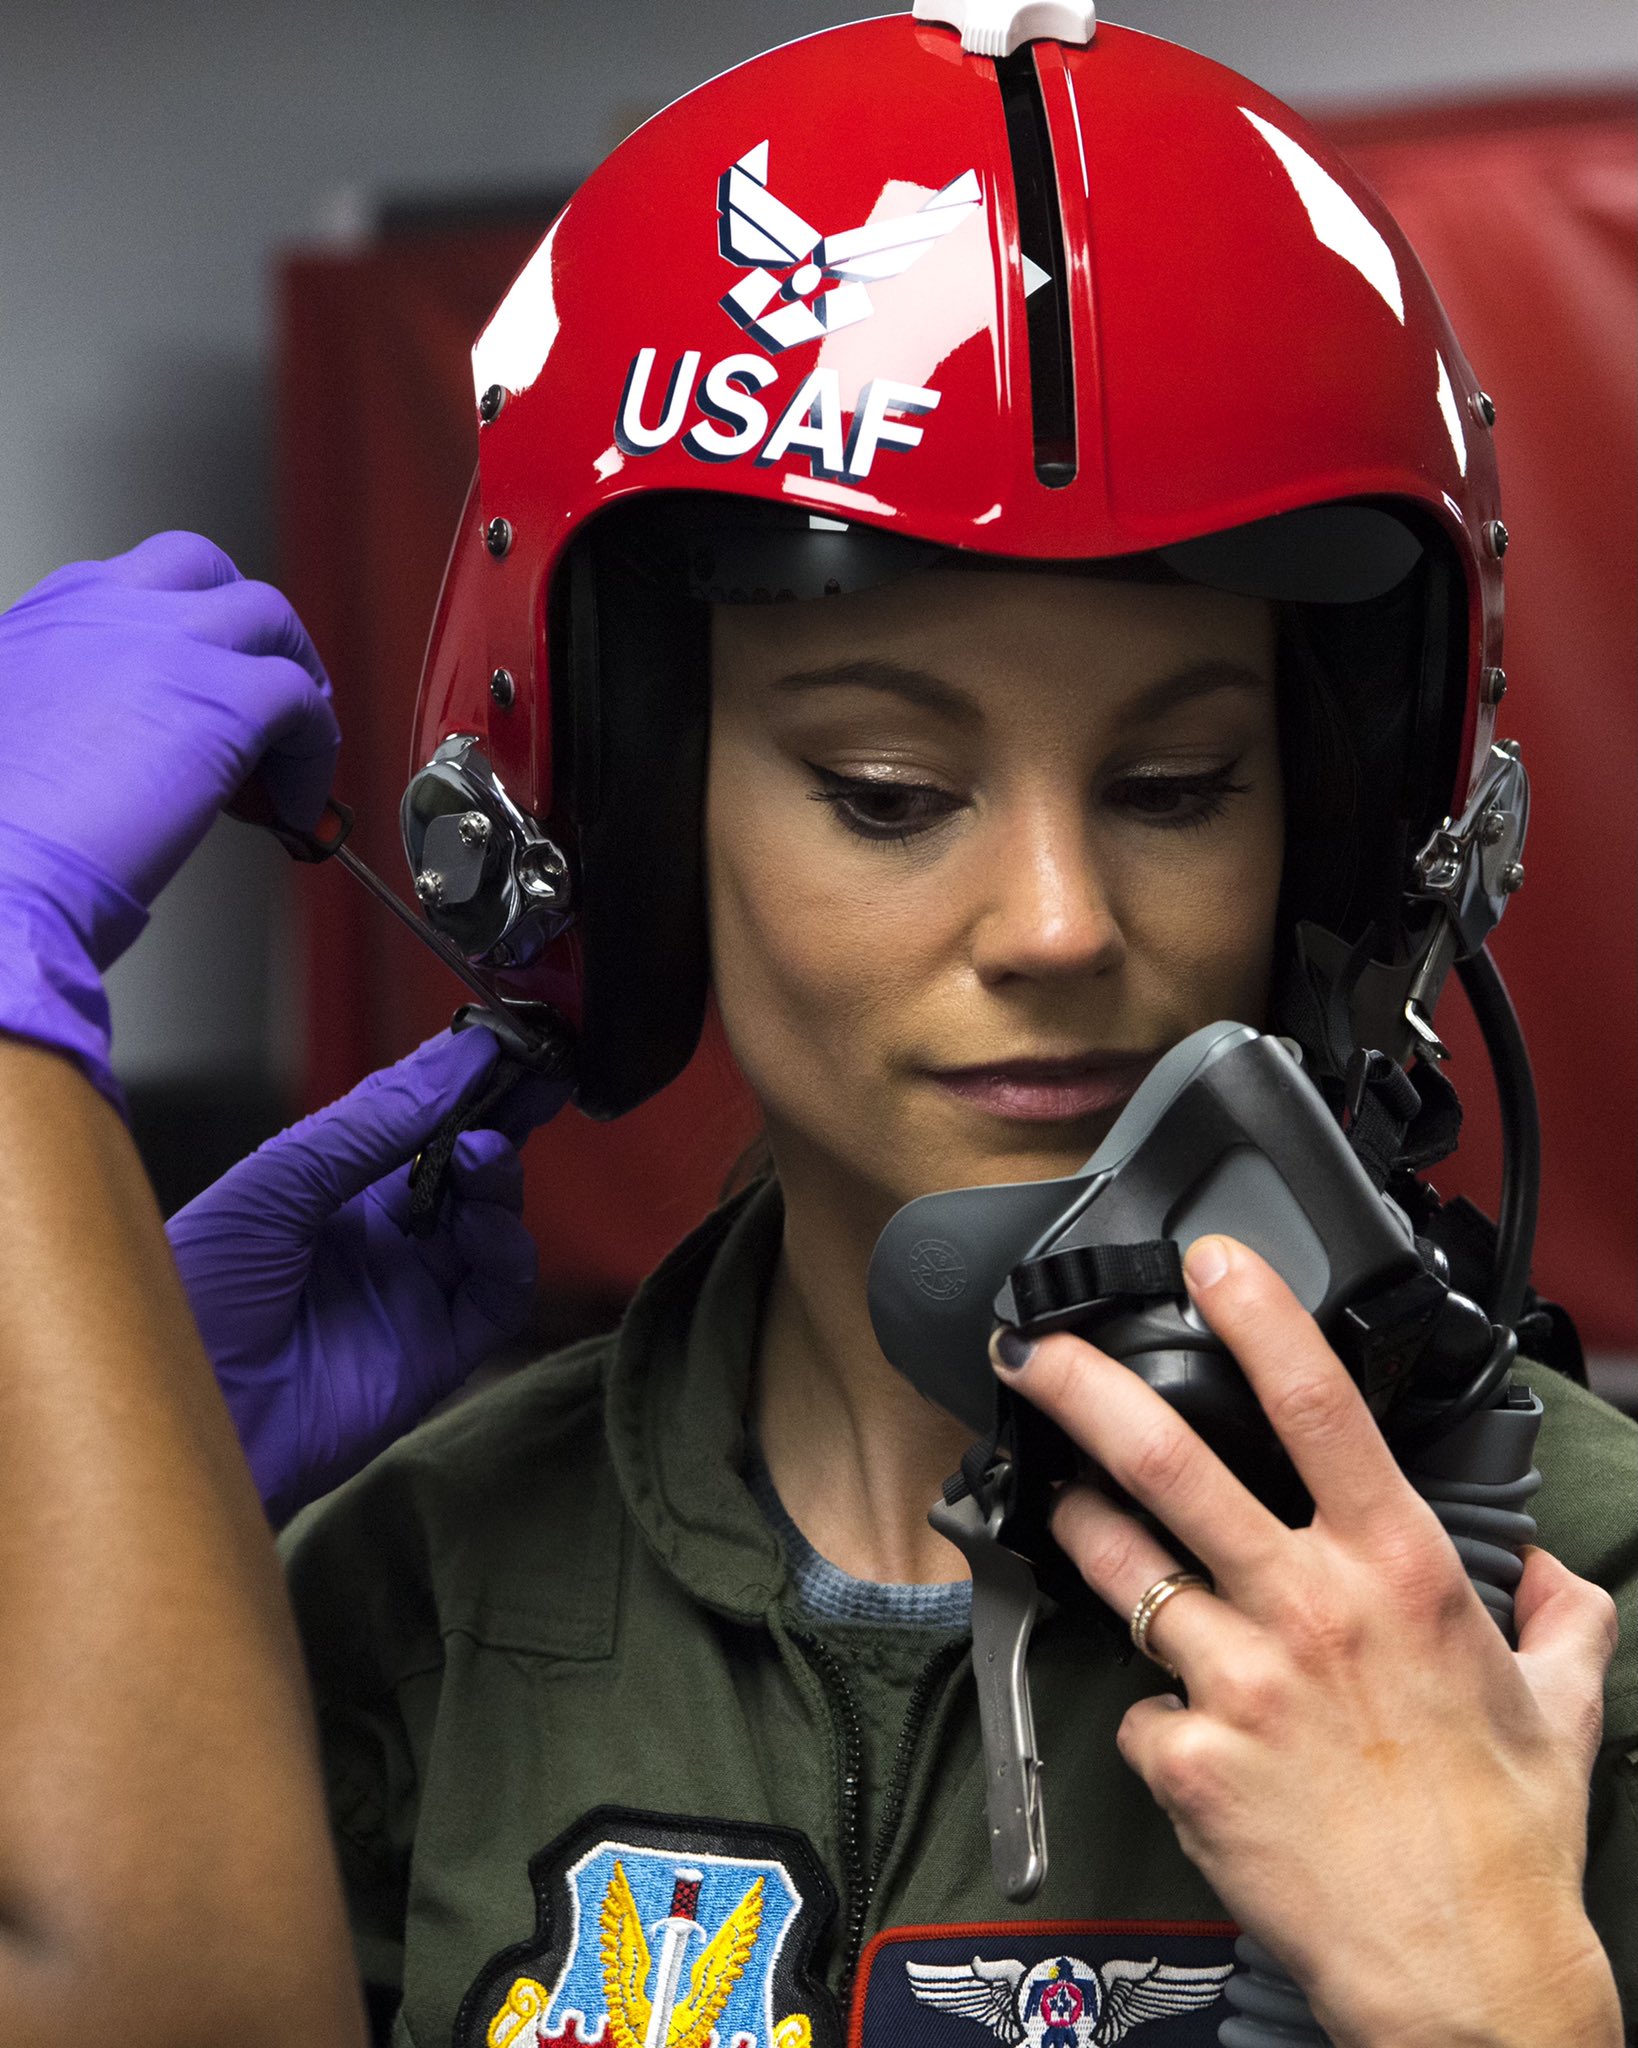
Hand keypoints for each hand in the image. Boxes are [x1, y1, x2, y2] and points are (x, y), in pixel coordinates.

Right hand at [0, 531, 337, 1103]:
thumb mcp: (13, 733)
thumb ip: (64, 715)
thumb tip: (114, 753)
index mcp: (49, 618)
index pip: (135, 587)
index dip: (177, 637)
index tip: (190, 700)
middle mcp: (106, 609)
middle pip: (206, 571)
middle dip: (244, 628)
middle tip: (264, 707)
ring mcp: (170, 643)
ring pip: (269, 618)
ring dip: (292, 680)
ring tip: (291, 756)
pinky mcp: (228, 698)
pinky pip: (304, 702)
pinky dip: (315, 753)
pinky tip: (295, 810)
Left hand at [167, 1027, 568, 1525]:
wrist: (180, 1412)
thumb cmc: (195, 1295)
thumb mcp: (274, 1183)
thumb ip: (371, 1124)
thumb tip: (457, 1060)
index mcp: (330, 1192)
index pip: (414, 1123)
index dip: (459, 1083)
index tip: (499, 1044)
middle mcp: (378, 1239)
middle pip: (465, 1168)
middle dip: (501, 1118)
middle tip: (537, 1077)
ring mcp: (410, 1294)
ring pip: (491, 1224)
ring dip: (500, 1178)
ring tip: (484, 1151)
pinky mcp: (436, 1354)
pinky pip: (498, 1295)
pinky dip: (506, 1251)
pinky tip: (484, 1224)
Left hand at [994, 1236, 1622, 2047]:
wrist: (1465, 1977)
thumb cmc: (1506, 1840)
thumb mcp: (1561, 1702)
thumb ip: (1552, 1613)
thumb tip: (1545, 1573)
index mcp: (1396, 1573)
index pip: (1318, 1406)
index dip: (1257, 1316)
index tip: (1210, 1259)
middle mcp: (1307, 1610)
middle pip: (1169, 1463)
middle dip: (1083, 1389)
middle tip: (1031, 1351)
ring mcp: (1237, 1682)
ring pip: (1117, 1570)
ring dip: (1087, 1536)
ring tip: (1077, 1518)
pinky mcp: (1188, 1759)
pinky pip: (1133, 1704)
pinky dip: (1151, 1709)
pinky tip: (1185, 1728)